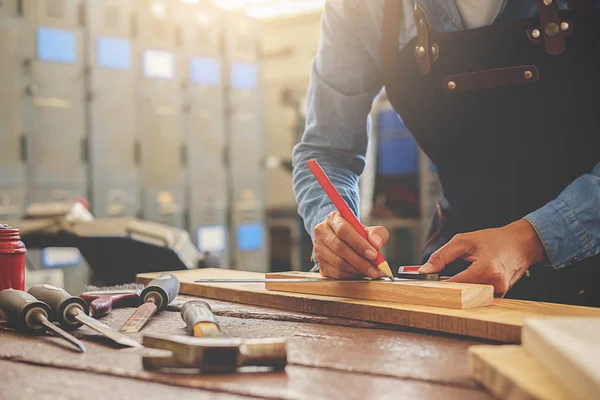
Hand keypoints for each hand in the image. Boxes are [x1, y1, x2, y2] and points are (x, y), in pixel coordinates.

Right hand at [314, 211, 389, 278]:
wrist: (342, 240)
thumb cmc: (357, 234)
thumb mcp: (369, 229)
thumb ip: (377, 233)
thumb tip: (376, 244)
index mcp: (333, 218)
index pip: (343, 230)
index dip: (359, 244)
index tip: (374, 255)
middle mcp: (322, 232)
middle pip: (340, 248)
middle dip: (361, 261)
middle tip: (376, 270)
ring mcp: (318, 249)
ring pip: (338, 263)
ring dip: (357, 270)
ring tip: (372, 272)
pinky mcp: (320, 264)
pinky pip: (336, 273)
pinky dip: (351, 275)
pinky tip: (361, 274)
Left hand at [418, 219, 545, 295]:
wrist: (521, 243)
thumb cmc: (492, 240)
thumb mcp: (463, 241)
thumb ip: (442, 256)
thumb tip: (424, 271)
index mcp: (486, 269)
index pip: (455, 284)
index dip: (438, 285)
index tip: (425, 284)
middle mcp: (495, 284)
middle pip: (462, 294)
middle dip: (446, 290)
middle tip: (434, 284)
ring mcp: (499, 292)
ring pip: (469, 297)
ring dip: (458, 290)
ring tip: (450, 280)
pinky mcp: (500, 296)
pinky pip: (478, 296)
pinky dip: (469, 290)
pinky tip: (465, 282)